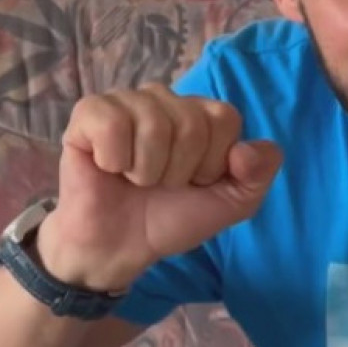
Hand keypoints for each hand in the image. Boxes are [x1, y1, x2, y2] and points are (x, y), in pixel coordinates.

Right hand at [36, 83, 282, 291]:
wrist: (121, 246)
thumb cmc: (173, 218)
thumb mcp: (233, 203)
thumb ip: (259, 174)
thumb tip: (244, 150)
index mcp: (201, 113)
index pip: (225, 118)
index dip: (213, 163)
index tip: (194, 183)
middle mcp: (165, 100)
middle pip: (191, 123)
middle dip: (179, 170)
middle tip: (161, 184)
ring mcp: (126, 102)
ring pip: (153, 124)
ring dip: (147, 170)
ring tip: (135, 179)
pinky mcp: (89, 113)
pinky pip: (112, 124)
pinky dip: (114, 160)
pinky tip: (109, 168)